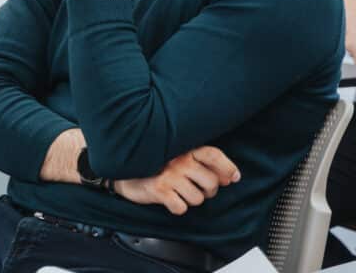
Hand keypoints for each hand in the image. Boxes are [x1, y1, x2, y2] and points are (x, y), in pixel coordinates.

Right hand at [115, 146, 239, 214]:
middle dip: (208, 190)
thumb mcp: (177, 157)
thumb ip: (202, 163)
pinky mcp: (159, 189)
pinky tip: (169, 199)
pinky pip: (181, 208)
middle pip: (211, 182)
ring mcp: (169, 174)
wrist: (122, 172)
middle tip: (195, 187)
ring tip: (178, 192)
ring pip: (198, 198)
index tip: (234, 178)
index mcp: (184, 148)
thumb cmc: (153, 165)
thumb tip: (231, 177)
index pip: (213, 154)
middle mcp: (178, 159)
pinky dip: (177, 207)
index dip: (227, 168)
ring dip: (190, 200)